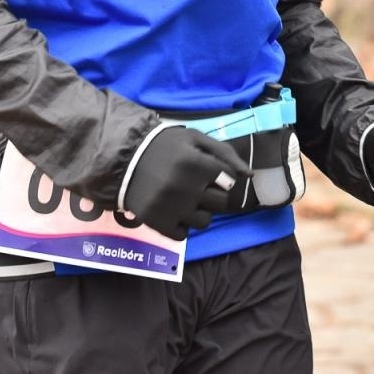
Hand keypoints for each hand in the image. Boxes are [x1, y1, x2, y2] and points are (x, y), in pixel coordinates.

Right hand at [121, 126, 250, 238]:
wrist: (124, 158)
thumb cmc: (164, 146)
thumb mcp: (194, 138)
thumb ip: (224, 153)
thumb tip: (249, 175)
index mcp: (195, 164)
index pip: (228, 180)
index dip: (219, 176)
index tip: (205, 171)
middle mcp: (185, 188)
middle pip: (220, 203)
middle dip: (212, 194)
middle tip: (195, 185)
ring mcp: (171, 208)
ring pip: (204, 221)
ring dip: (198, 211)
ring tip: (184, 198)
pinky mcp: (157, 222)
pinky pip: (182, 235)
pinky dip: (180, 225)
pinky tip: (172, 210)